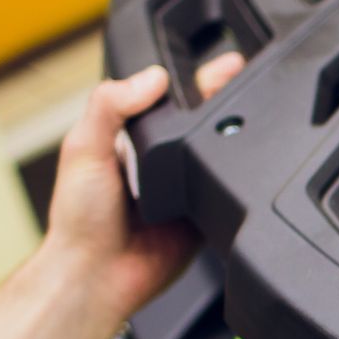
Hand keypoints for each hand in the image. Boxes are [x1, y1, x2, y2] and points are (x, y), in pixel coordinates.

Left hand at [42, 51, 243, 320]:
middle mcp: (161, 161)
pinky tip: (252, 164)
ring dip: (239, 137)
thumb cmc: (78, 219)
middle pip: (203, 122)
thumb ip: (109, 107)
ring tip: (259, 112)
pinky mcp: (206, 217)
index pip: (170, 99)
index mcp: (133, 138)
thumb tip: (151, 78)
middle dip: (229, 98)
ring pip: (221, 155)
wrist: (98, 275)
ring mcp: (187, 188)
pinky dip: (241, 181)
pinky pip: (230, 193)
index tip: (221, 63)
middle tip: (250, 78)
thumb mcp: (83, 149)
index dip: (196, 80)